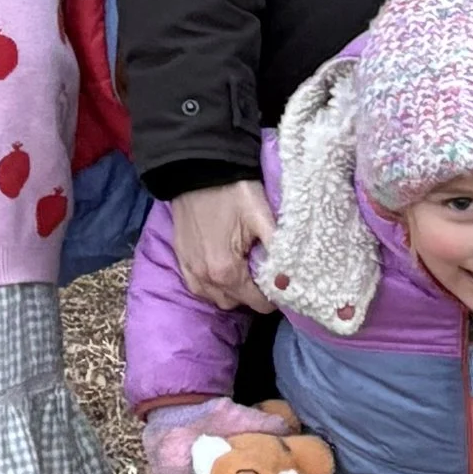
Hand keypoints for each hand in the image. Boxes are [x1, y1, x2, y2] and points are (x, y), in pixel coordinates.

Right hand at [170, 178, 278, 312]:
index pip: (259, 304)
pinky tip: (222, 267)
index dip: (275, 293)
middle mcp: (205, 279)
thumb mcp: (262, 216)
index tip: (280, 276)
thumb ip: (278, 251)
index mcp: (227, 271)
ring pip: (217, 299)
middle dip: (253, 293)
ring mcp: (190, 271)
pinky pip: (200, 288)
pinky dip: (213, 285)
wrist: (196, 169)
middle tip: (263, 269)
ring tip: (243, 268)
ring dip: (233, 291)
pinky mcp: (180, 260)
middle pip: (238, 303)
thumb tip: (291, 279)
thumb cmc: (232, 191)